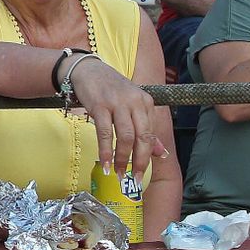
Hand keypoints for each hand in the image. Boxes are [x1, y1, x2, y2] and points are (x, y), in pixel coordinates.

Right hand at [69, 58, 165, 186]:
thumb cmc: (110, 90)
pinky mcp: (100, 105)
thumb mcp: (132, 106)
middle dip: (139, 162)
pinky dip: (105, 150)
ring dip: (122, 158)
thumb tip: (161, 154)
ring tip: (117, 173)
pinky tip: (105, 163)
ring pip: (126, 137)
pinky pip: (105, 133)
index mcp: (146, 103)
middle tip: (133, 179)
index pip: (151, 135)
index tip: (141, 174)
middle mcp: (135, 102)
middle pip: (142, 138)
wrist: (88, 70)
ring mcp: (117, 103)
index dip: (147, 158)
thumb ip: (146, 128)